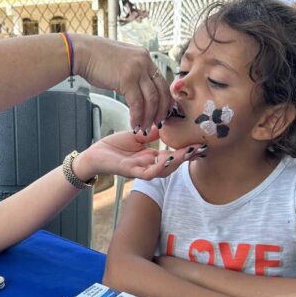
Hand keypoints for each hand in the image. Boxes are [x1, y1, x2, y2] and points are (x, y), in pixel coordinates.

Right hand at [72, 35, 171, 132]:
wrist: (82, 52)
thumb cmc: (97, 58)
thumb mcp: (123, 61)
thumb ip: (134, 73)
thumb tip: (138, 89)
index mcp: (145, 57)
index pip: (162, 82)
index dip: (165, 100)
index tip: (163, 112)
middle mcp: (145, 62)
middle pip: (161, 91)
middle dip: (161, 111)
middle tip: (157, 124)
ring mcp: (137, 70)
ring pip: (151, 99)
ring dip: (149, 117)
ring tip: (144, 128)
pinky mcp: (127, 79)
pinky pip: (137, 103)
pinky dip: (137, 116)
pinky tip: (134, 123)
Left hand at [73, 127, 197, 181]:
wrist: (95, 154)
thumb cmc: (114, 147)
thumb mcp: (136, 136)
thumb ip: (150, 133)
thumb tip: (165, 122)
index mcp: (151, 157)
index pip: (173, 155)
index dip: (186, 150)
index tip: (200, 142)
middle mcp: (149, 165)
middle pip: (173, 164)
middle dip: (187, 157)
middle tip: (200, 148)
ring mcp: (141, 170)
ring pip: (164, 170)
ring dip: (176, 162)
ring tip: (187, 153)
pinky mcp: (131, 171)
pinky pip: (148, 173)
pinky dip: (159, 167)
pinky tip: (166, 159)